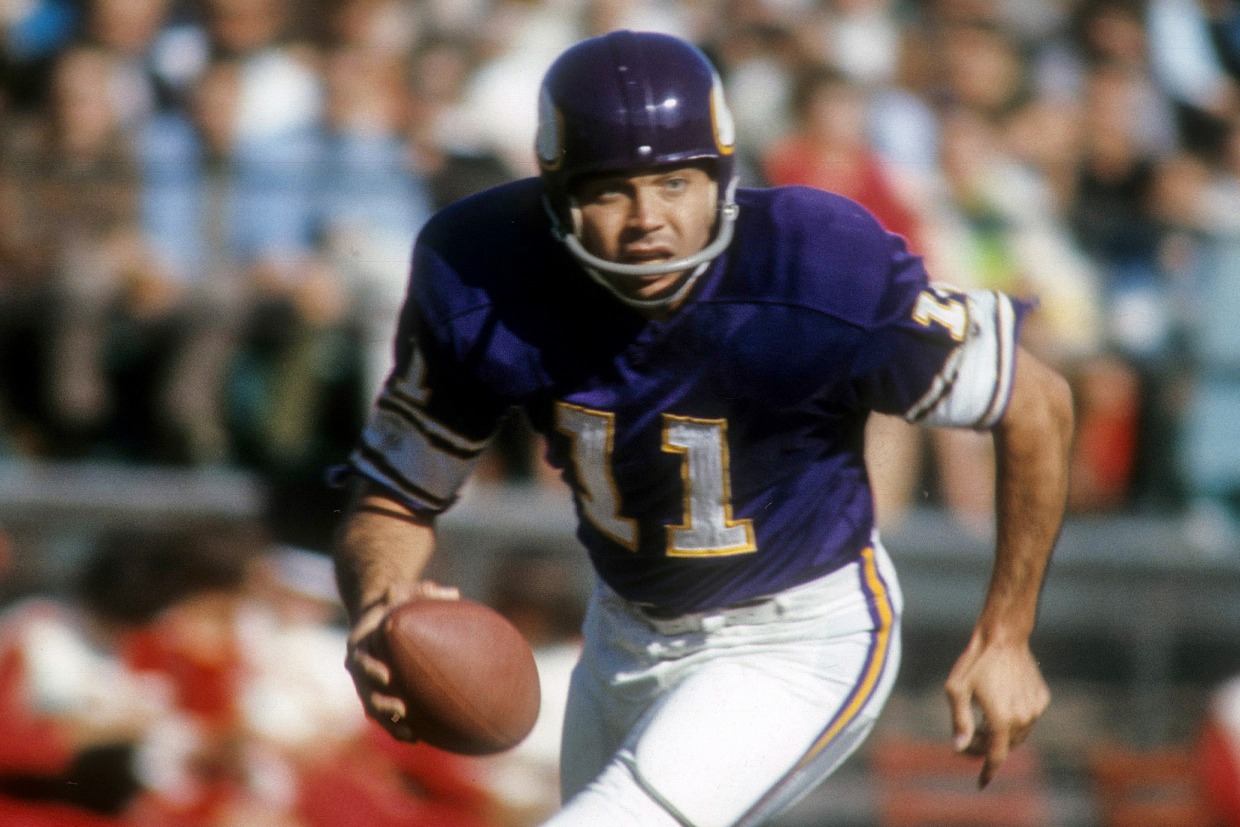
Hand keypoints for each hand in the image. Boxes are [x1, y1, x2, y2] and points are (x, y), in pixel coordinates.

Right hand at [345, 580, 459, 740]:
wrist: (379, 619)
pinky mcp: (380, 696)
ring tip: (411, 734)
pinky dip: (399, 727)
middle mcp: (360, 670)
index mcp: (360, 646)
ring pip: (375, 710)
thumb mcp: (405, 593)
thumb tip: (453, 593)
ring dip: (390, 724)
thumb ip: (423, 592)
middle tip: (400, 708)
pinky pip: (387, 716)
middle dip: (381, 704)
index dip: (370, 670)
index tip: (387, 676)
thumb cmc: (395, 604)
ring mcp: (368, 686)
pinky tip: (420, 738)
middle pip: (365, 692)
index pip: (359, 661)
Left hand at [944, 631, 1049, 787]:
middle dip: (985, 747)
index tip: (980, 783)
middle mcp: (1022, 718)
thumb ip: (959, 722)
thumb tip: (958, 748)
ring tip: (981, 722)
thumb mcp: (956, 690)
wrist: (1003, 637)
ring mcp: (1035, 708)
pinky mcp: (1041, 698)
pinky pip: (1027, 717)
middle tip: (967, 739)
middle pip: (1004, 745)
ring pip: (1017, 734)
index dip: (987, 771)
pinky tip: (999, 705)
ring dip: (999, 735)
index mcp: (1001, 719)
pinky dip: (1013, 719)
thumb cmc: (974, 662)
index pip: (995, 756)